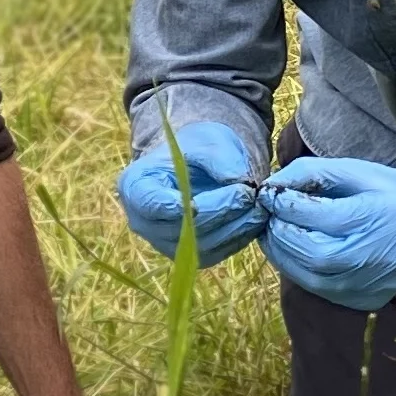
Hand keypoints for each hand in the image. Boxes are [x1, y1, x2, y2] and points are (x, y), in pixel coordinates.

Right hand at [117, 121, 263, 262]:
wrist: (197, 165)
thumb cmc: (195, 148)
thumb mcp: (206, 140)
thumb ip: (220, 158)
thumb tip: (241, 182)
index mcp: (136, 187)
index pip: (151, 204)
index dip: (177, 206)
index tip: (201, 200)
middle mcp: (144, 222)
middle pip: (182, 228)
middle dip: (219, 211)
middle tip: (250, 194)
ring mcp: (166, 243)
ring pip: (202, 246)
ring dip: (235, 227)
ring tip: (259, 206)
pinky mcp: (190, 255)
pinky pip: (216, 253)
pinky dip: (239, 237)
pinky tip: (255, 219)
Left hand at [259, 157, 395, 310]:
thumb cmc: (393, 195)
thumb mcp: (357, 171)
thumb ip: (313, 173)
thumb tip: (271, 186)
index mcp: (378, 217)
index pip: (318, 216)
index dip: (285, 205)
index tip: (268, 194)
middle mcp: (375, 257)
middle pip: (310, 253)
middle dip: (279, 234)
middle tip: (267, 217)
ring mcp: (370, 285)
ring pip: (309, 277)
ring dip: (283, 254)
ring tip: (276, 232)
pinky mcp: (364, 300)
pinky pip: (320, 288)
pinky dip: (300, 269)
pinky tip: (298, 251)